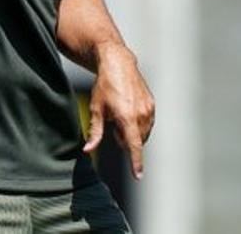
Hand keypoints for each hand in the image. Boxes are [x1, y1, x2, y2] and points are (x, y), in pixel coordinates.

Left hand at [83, 44, 154, 179]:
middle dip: (125, 140)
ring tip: (120, 116)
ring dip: (133, 133)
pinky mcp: (152, 104)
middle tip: (113, 126)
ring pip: (143, 134)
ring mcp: (149, 109)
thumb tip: (88, 150)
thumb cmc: (104, 86)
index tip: (138, 175)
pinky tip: (128, 112)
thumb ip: (95, 133)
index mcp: (127, 118)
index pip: (134, 146)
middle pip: (136, 141)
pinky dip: (138, 125)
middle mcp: (141, 115)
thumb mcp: (96, 109)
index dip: (136, 162)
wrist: (118, 64)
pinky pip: (147, 124)